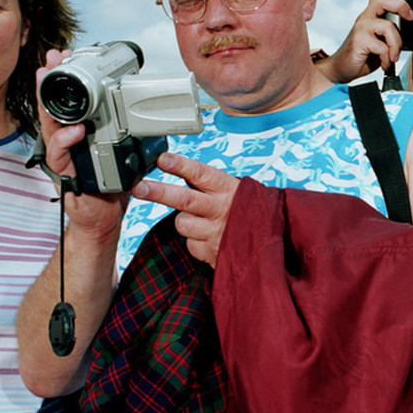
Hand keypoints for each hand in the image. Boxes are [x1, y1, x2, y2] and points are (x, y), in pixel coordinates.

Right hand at [36, 48, 127, 238]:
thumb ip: (126, 130)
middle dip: (50, 80)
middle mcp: (66, 141)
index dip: (66, 78)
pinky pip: (60, 155)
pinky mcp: (64, 174)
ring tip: (48, 80)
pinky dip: (65, 141)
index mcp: (78, 132)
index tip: (66, 55)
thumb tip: (147, 107)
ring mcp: (62, 156)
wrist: (104, 217)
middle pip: (53, 106)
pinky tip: (74, 131)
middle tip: (52, 58)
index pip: (70, 101)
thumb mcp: (122, 150)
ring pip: (49, 126)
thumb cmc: (110, 185)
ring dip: (47, 102)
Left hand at [131, 152, 238, 266]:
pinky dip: (196, 241)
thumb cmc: (247, 210)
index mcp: (228, 189)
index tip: (163, 159)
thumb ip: (207, 183)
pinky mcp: (212, 252)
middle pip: (184, 199)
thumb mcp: (234, 190)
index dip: (180, 166)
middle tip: (139, 187)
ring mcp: (216, 232)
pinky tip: (210, 238)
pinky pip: (190, 243)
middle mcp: (222, 209)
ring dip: (185, 221)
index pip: (201, 174)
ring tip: (202, 221)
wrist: (273, 242)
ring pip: (181, 223)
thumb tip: (171, 166)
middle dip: (158, 192)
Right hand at [322, 0, 412, 82]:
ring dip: (396, 44)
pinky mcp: (359, 41)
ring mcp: (361, 28)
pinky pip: (382, 47)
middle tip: (410, 18)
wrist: (342, 68)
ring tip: (393, 56)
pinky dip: (388, 58)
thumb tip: (412, 29)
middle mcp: (365, 17)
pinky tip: (385, 63)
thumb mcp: (381, 40)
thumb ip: (392, 32)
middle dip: (402, 6)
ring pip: (387, 26)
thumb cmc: (363, 54)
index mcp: (371, 14)